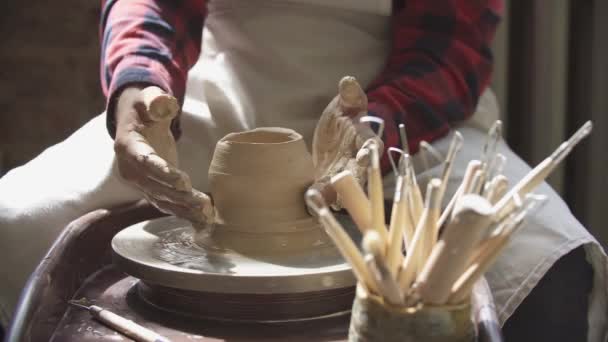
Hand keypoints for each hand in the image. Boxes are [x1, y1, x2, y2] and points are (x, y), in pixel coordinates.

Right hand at [114, 86, 213, 225]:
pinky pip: (167, 204)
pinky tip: (202, 221)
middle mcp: (130, 169)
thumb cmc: (145, 108)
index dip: (163, 172)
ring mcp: (140, 182)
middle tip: (203, 203)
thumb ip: (155, 100)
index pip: (145, 161)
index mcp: (128, 146)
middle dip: (179, 197)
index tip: (183, 182)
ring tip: (207, 215)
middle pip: (155, 186)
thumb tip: (163, 104)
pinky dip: (184, 213)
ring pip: (161, 199)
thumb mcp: (149, 98)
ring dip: (184, 209)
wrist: (135, 121)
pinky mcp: (152, 188)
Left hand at [311, 76, 382, 206]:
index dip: (369, 153)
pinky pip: (326, 195)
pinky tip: (309, 204)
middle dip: (352, 182)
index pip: (372, 147)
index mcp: (365, 140)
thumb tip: (348, 81)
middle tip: (344, 190)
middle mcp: (358, 162)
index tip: (363, 158)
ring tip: (320, 198)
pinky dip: (318, 200)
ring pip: (343, 189)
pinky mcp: (330, 185)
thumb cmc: (342, 117)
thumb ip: (349, 95)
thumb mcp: (344, 104)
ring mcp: (344, 176)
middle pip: (360, 174)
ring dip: (332, 195)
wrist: (331, 137)